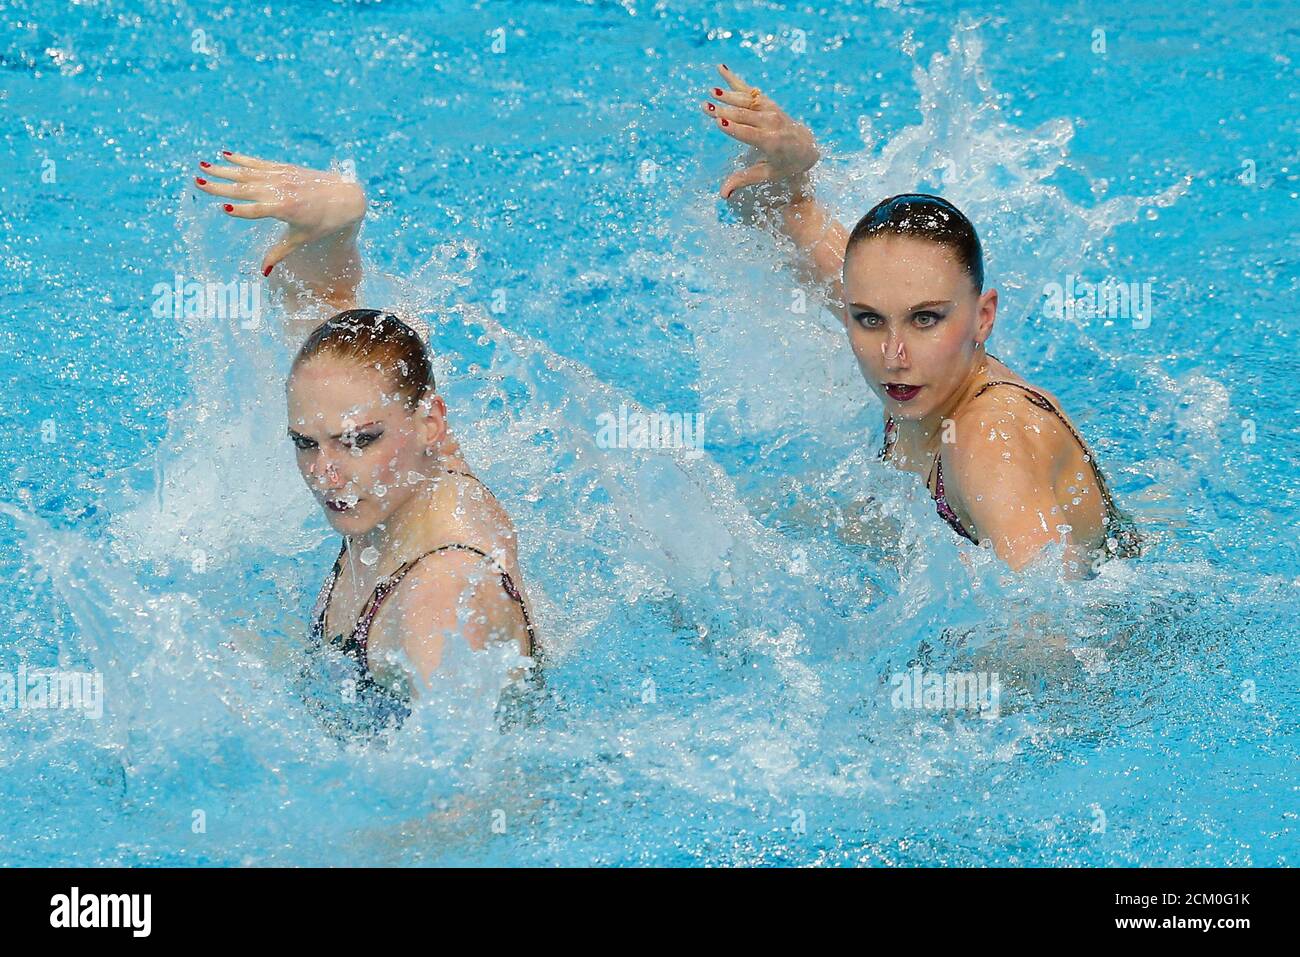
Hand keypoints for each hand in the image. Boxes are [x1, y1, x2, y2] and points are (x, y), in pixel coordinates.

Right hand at [194, 151, 365, 275]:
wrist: (346, 197)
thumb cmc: (324, 223)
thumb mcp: (302, 239)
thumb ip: (279, 253)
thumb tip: (262, 273)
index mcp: (285, 210)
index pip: (257, 210)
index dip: (241, 210)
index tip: (223, 208)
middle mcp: (281, 191)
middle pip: (246, 189)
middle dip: (221, 186)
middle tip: (198, 182)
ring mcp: (282, 177)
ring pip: (248, 173)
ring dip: (225, 170)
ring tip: (203, 166)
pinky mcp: (284, 168)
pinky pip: (259, 163)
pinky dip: (242, 159)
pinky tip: (225, 155)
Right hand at [702, 64, 820, 198]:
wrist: (806, 146)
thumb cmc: (784, 165)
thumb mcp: (766, 176)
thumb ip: (743, 180)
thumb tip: (722, 195)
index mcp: (771, 142)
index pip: (749, 134)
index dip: (734, 129)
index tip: (718, 122)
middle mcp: (771, 123)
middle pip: (744, 115)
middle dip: (724, 111)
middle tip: (705, 107)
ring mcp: (770, 109)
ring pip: (746, 101)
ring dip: (728, 95)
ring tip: (711, 91)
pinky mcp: (767, 102)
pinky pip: (749, 89)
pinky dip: (734, 80)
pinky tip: (720, 68)